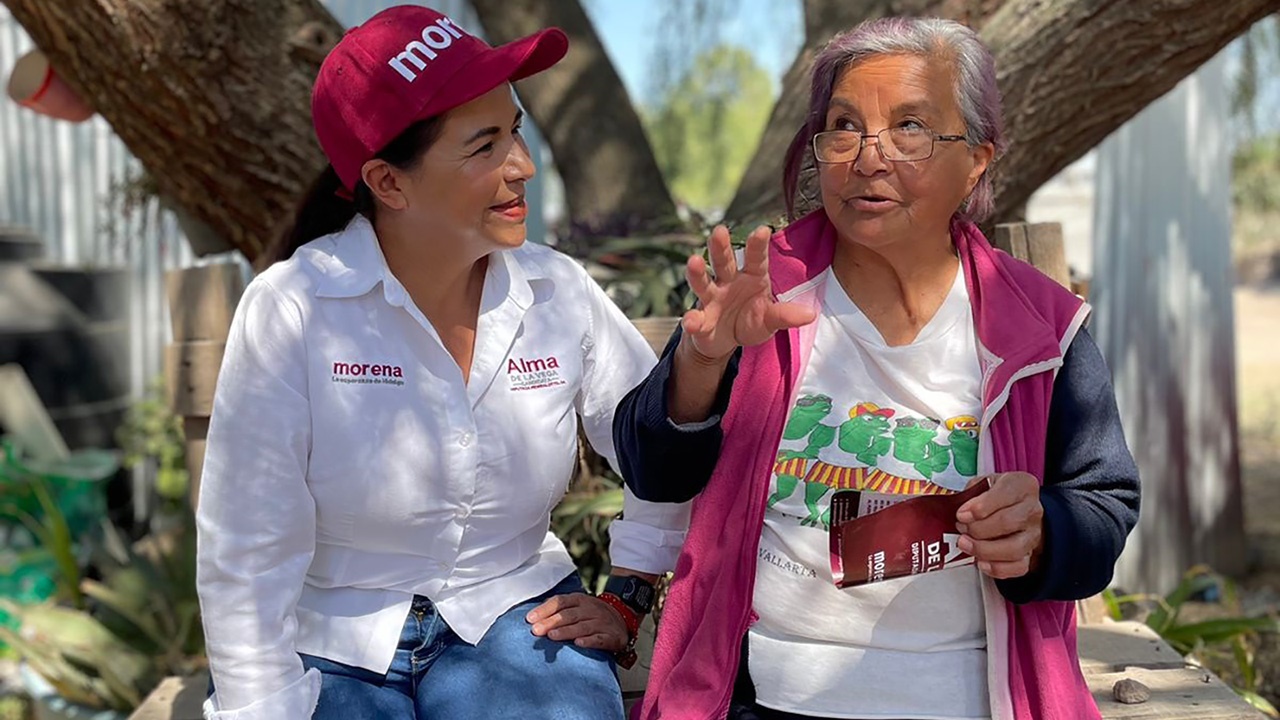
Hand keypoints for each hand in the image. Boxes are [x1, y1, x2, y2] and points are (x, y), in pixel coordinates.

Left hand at [526, 593, 627, 651]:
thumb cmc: (592, 615)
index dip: (544, 610)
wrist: (622, 619)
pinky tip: (579, 644)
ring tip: (552, 636)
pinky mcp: (610, 636)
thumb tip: (534, 616)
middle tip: (537, 630)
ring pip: (582, 626)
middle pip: (568, 615)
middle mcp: (590, 609)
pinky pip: (599, 639)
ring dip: (566, 631)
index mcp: (579, 600)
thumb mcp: (576, 606)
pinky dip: (589, 641)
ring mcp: (601, 622)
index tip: (530, 619)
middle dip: (551, 622)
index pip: (560, 602)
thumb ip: (557, 610)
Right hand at [682, 224, 817, 361]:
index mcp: (752, 277)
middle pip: (724, 261)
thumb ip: (785, 315)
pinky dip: (691, 321)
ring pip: (704, 282)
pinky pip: (694, 318)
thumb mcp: (770, 319)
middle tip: (719, 231)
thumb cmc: (750, 321)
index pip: (756, 258)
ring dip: (698, 272)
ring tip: (693, 262)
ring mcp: (712, 298)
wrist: (725, 341)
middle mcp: (729, 282)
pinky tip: (690, 323)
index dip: (758, 245)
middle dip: (720, 247)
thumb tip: (811, 314)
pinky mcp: (699, 319)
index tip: (762, 230)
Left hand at [955, 472, 1043, 578]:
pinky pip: (1017, 567)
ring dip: (984, 549)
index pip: (1005, 494)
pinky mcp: (1029, 554)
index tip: (962, 514)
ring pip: (1014, 548)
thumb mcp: (983, 483)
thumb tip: (959, 509)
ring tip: (965, 544)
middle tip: (961, 528)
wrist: (1017, 509)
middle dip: (978, 529)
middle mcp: (1032, 510)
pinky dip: (996, 568)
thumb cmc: (997, 495)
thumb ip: (971, 493)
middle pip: (1008, 522)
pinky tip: (981, 562)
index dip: (980, 507)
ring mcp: (1033, 534)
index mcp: (1022, 486)